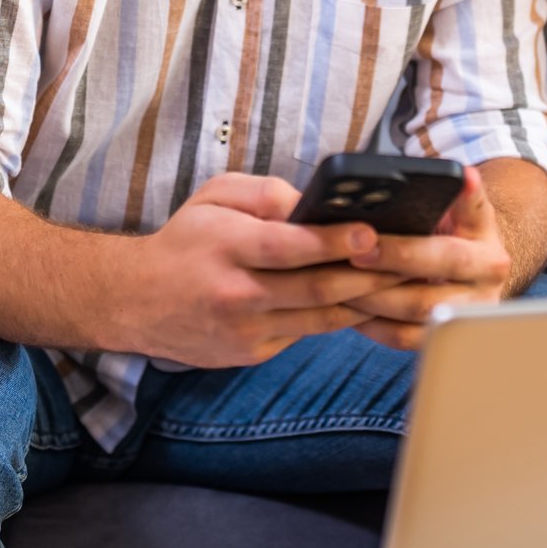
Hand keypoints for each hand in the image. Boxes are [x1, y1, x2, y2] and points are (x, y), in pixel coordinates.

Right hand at [128, 174, 406, 367]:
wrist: (136, 301)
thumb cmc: (185, 241)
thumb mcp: (215, 197)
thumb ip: (265, 194)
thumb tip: (316, 205)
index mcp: (226, 248)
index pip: (290, 247)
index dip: (335, 241)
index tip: (374, 232)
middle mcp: (236, 294)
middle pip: (315, 287)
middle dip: (368, 274)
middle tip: (410, 261)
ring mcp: (244, 331)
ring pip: (320, 317)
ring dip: (364, 300)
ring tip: (401, 282)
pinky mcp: (251, 353)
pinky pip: (306, 333)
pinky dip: (337, 317)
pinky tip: (364, 302)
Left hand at [339, 169, 514, 350]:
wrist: (477, 268)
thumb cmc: (461, 231)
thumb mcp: (468, 209)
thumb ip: (462, 194)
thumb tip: (462, 175)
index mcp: (490, 259)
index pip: (446, 257)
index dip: (403, 252)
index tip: (365, 244)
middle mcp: (482, 297)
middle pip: (425, 298)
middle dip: (377, 282)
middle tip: (342, 263)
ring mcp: (461, 324)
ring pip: (409, 323)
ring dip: (370, 305)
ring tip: (335, 284)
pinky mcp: (441, 340)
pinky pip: (402, 339)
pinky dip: (372, 325)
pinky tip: (347, 305)